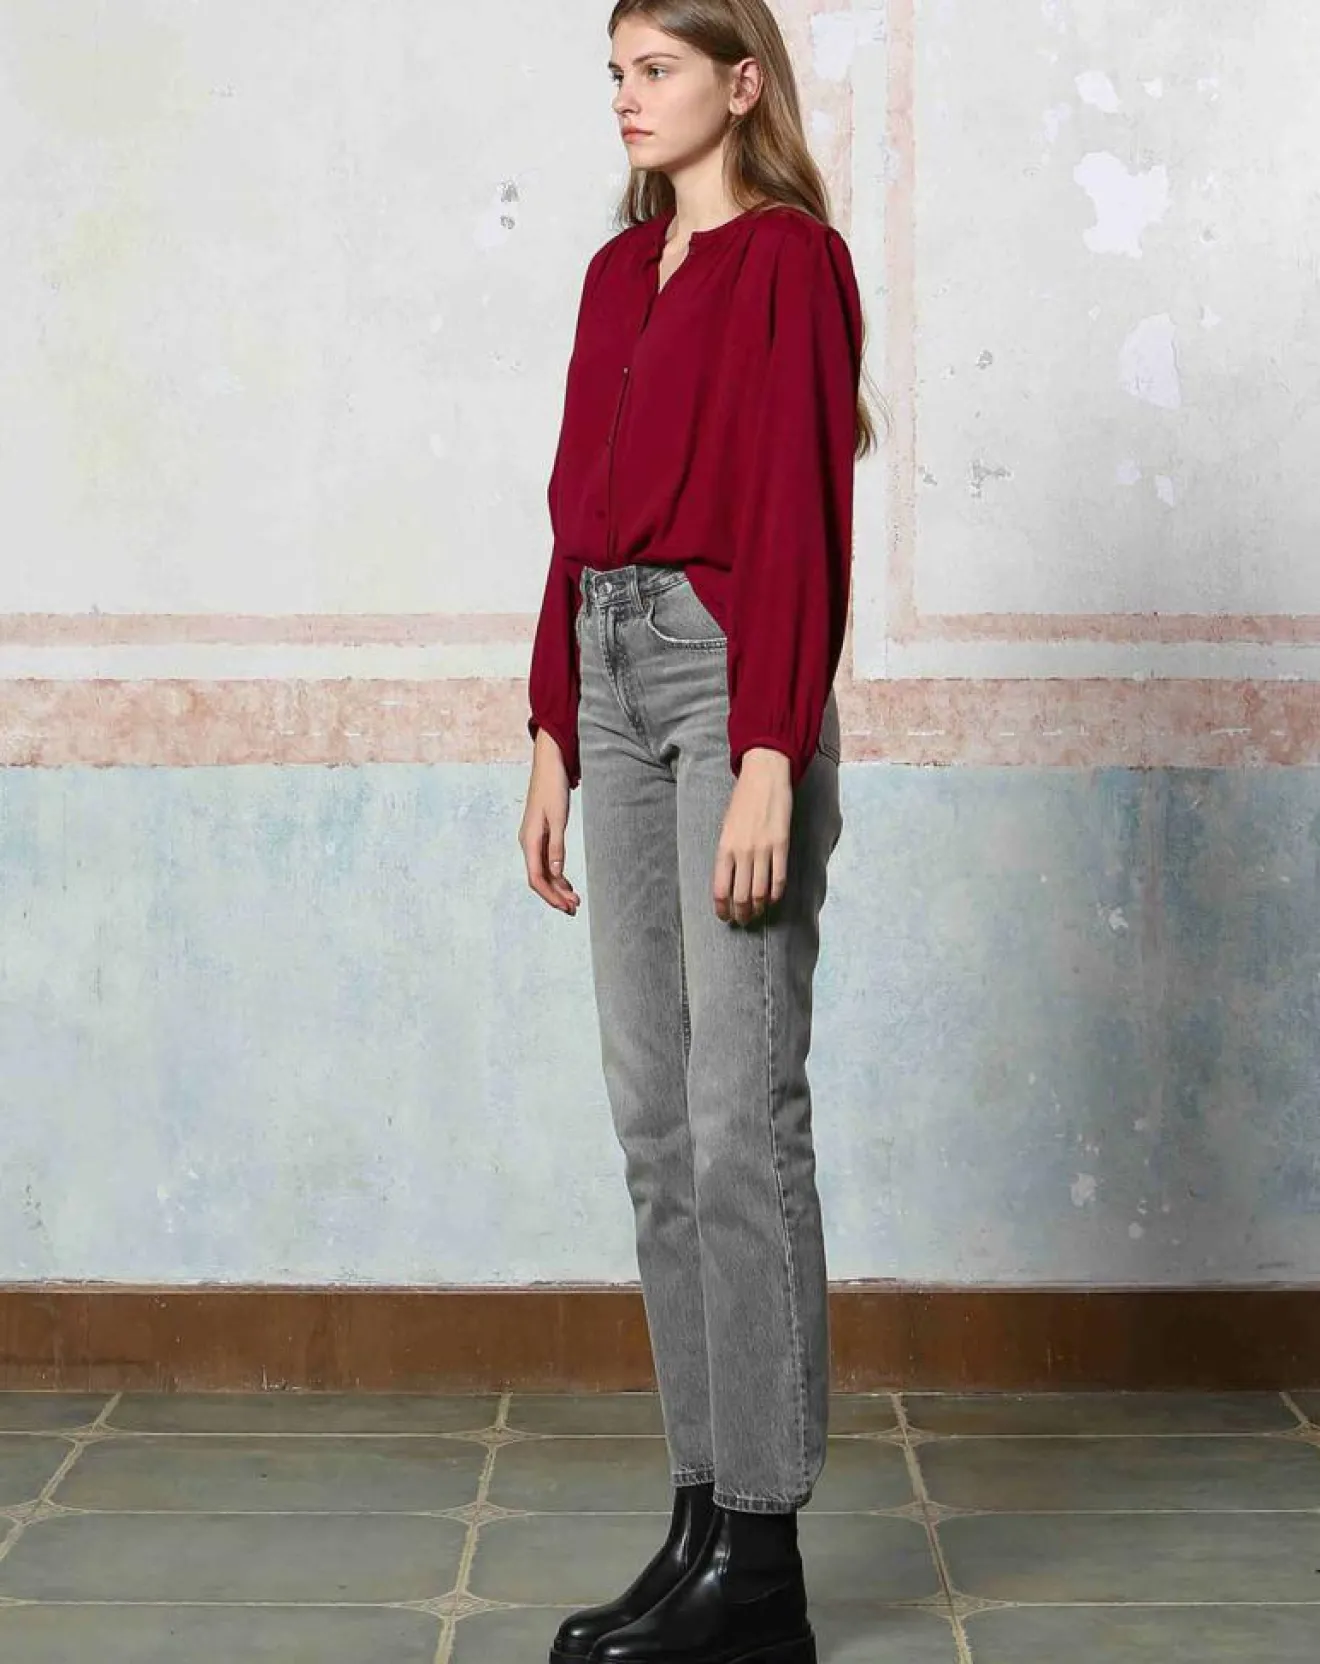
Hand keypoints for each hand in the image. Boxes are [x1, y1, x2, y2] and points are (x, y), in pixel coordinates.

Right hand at [519, 732, 580, 914]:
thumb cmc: (553, 788)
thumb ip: (556, 847)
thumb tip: (557, 874)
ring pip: (543, 871)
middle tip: (575, 908)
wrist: (549, 764)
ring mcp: (533, 840)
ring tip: (574, 900)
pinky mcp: (540, 835)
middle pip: (539, 878)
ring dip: (558, 887)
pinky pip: (546, 861)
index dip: (551, 896)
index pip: (536, 878)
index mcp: (529, 840)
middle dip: (556, 896)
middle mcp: (528, 843)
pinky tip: (567, 883)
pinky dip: (557, 874)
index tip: (566, 906)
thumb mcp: (558, 818)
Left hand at [713, 748, 791, 924]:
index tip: (724, 917)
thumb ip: (727, 854)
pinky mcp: (782, 845)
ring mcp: (763, 849)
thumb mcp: (726, 828)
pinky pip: (779, 879)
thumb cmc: (742, 802)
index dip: (722, 909)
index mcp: (724, 848)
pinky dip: (775, 894)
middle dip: (741, 914)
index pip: (720, 889)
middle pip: (740, 896)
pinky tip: (772, 899)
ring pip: (759, 892)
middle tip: (742, 920)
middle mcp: (742, 852)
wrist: (763, 777)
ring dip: (757, 908)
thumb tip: (728, 881)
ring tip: (756, 914)